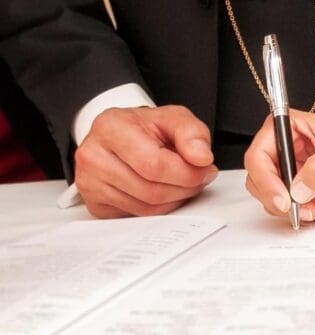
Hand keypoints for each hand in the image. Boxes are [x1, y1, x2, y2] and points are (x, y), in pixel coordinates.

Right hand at [74, 105, 216, 218]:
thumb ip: (192, 132)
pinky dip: (160, 208)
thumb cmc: (145, 128)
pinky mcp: (95, 205)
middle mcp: (92, 156)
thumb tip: (201, 157)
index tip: (206, 169)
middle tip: (200, 177)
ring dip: (175, 199)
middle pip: (151, 190)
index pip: (154, 164)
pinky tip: (165, 190)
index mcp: (110, 128)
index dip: (187, 173)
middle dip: (185, 188)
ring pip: (146, 208)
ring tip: (185, 182)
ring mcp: (89, 183)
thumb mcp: (174, 118)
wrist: (121, 135)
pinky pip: (137, 216)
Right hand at [244, 107, 314, 221]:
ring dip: (304, 210)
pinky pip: (300, 210)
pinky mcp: (309, 192)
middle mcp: (288, 151)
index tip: (284, 199)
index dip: (266, 181)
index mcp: (288, 129)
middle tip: (306, 209)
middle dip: (284, 202)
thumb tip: (298, 190)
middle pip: (262, 184)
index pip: (258, 157)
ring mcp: (297, 174)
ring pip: (280, 202)